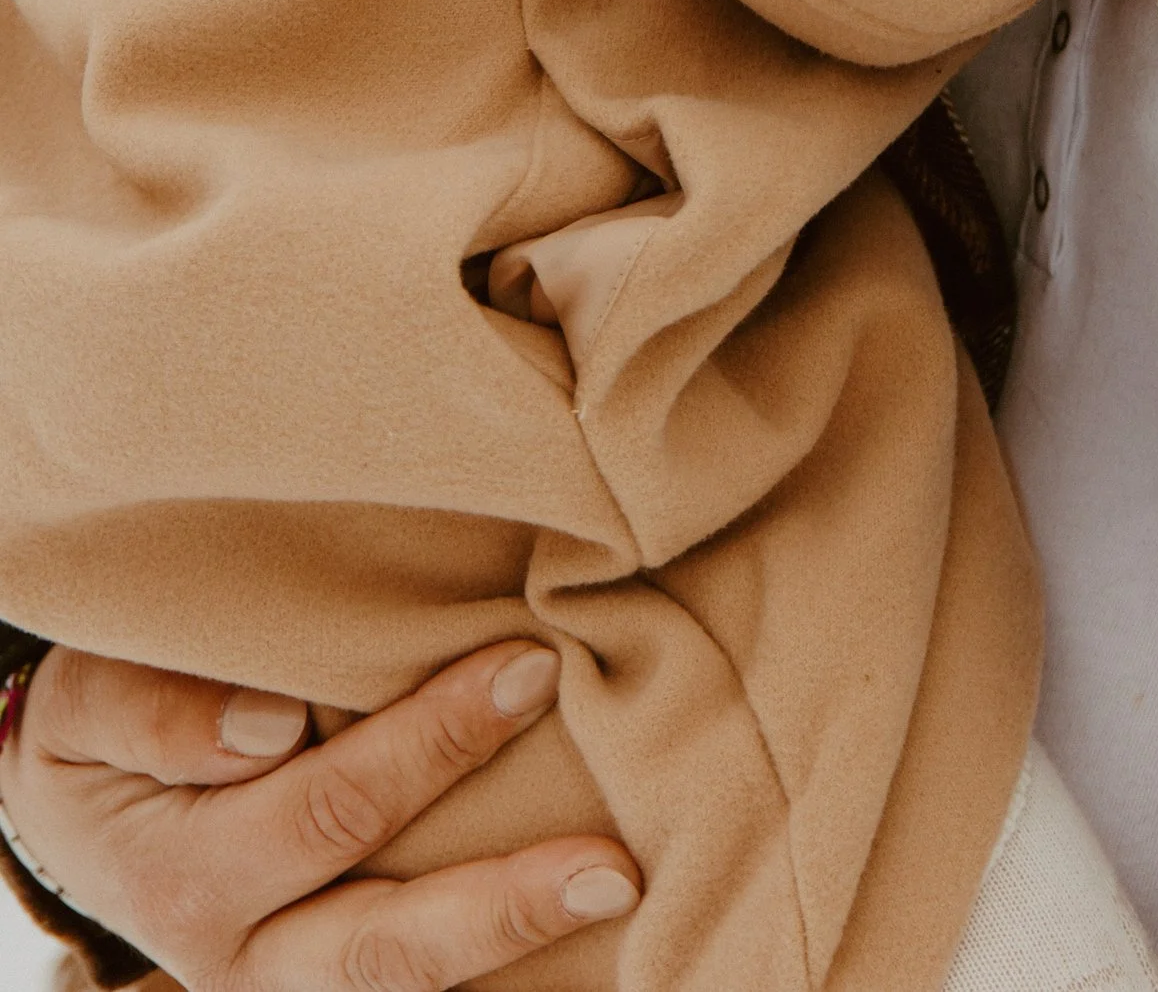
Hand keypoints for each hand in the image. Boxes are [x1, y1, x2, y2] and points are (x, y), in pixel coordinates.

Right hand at [1, 639, 637, 989]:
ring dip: (511, 945)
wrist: (75, 813)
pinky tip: (576, 923)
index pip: (328, 811)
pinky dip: (491, 963)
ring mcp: (285, 983)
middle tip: (607, 860)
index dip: (431, 743)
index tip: (527, 666)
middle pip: (382, 945)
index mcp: (188, 878)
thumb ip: (158, 711)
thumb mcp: (92, 700)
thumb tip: (268, 729)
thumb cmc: (101, 731)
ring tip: (615, 897)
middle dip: (501, 899)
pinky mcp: (321, 980)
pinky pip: (409, 984)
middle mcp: (242, 958)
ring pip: (403, 986)